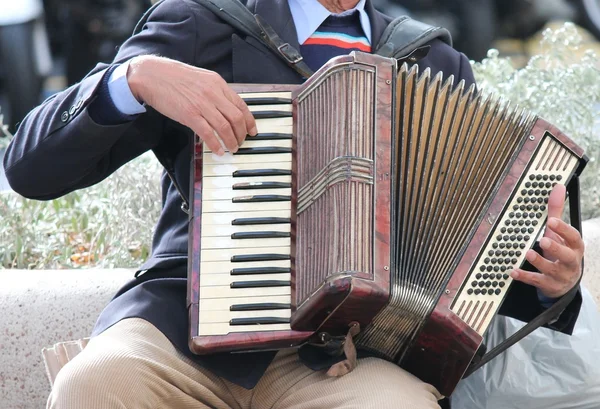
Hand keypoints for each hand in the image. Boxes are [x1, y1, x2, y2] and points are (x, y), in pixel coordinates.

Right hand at [127, 55, 256, 154]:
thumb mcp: (202, 78)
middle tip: (241, 142)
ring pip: (225, 127)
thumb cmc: (175, 77)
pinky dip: (216, 144)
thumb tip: (226, 108)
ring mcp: (202, 104)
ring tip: (232, 148)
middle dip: (242, 134)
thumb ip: (215, 91)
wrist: (152, 75)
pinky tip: (219, 150)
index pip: (241, 104)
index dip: (250, 121)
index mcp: (217, 83)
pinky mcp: (189, 115)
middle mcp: (213, 93)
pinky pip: (208, 133)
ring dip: (231, 141)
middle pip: (236, 118)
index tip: (252, 131)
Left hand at [510, 184, 583, 297]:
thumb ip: (556, 211)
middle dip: (556, 248)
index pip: (573, 237)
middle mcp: (570, 261)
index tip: (552, 221)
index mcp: (574, 246)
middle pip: (567, 255)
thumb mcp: (559, 233)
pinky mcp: (548, 285)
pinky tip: (513, 271)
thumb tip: (558, 186)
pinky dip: (525, 276)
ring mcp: (560, 275)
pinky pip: (536, 281)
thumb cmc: (561, 251)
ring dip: (539, 262)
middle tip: (543, 240)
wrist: (565, 282)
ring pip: (551, 270)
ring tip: (528, 253)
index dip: (564, 230)